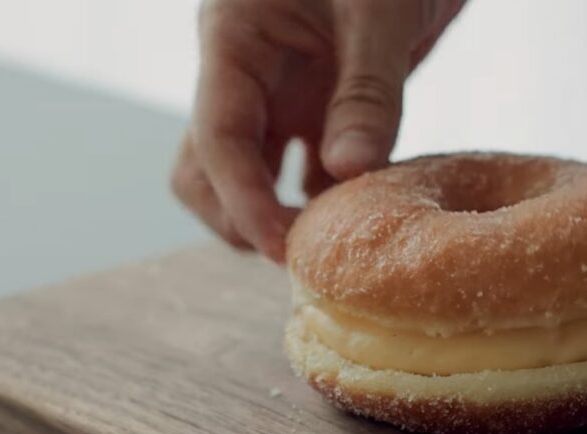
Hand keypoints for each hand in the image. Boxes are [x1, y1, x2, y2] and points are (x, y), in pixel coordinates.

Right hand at [172, 0, 462, 262]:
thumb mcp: (379, 13)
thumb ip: (367, 92)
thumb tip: (349, 171)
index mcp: (235, 39)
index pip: (217, 135)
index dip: (241, 200)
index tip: (282, 246)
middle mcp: (246, 73)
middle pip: (207, 167)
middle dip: (240, 217)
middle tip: (304, 256)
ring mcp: (280, 94)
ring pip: (247, 173)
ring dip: (277, 213)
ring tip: (333, 243)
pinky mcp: (317, 108)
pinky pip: (304, 167)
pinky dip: (323, 197)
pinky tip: (361, 214)